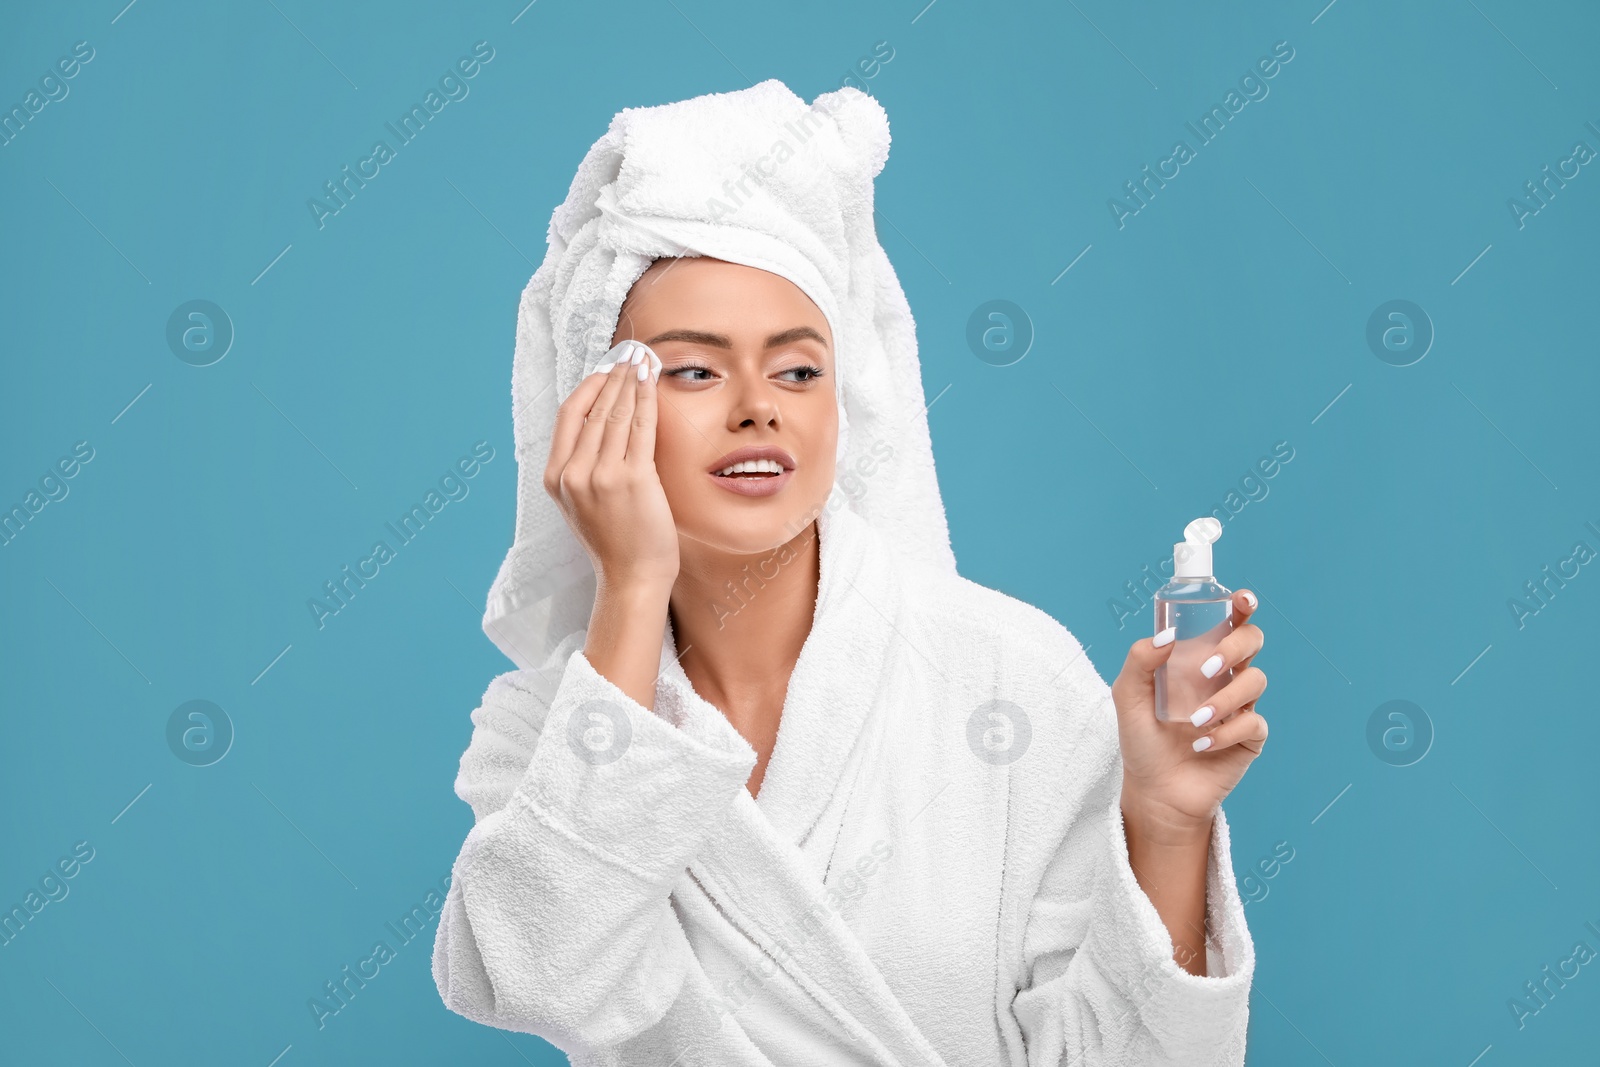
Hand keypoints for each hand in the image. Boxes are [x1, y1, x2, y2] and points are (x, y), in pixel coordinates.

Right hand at [544, 340, 677, 592]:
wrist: (632, 578)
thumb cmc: (615, 542)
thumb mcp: (583, 503)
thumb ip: (582, 468)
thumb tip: (601, 424)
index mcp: (556, 479)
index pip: (568, 417)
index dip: (588, 388)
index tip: (607, 370)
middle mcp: (573, 474)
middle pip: (593, 410)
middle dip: (614, 378)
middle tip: (630, 355)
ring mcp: (601, 476)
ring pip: (615, 414)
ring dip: (631, 382)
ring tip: (643, 363)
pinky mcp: (632, 479)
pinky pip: (640, 427)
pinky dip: (646, 399)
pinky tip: (653, 383)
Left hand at [1111, 589, 1268, 841]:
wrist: (1154, 792)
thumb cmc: (1142, 741)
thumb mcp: (1127, 697)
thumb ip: (1140, 660)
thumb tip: (1168, 635)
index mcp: (1198, 659)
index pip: (1227, 622)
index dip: (1241, 606)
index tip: (1241, 600)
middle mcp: (1223, 677)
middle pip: (1251, 641)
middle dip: (1236, 646)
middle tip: (1208, 668)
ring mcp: (1240, 706)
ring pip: (1255, 680)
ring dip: (1225, 698)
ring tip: (1195, 721)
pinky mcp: (1250, 737)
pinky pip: (1253, 722)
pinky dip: (1226, 732)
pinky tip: (1202, 744)